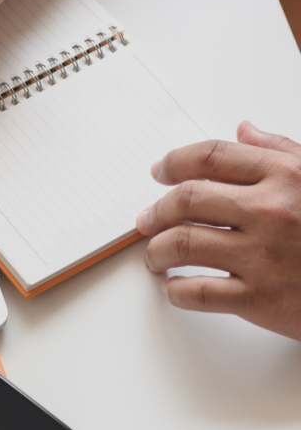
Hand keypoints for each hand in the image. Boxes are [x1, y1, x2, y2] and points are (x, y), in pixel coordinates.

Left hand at [136, 121, 300, 340]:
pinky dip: (177, 292)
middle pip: (186, 199)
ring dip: (156, 250)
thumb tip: (244, 130)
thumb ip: (281, 152)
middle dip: (155, 210)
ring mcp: (263, 256)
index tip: (158, 172)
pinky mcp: (262, 299)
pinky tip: (175, 288)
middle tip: (145, 219)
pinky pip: (199, 293)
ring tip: (154, 255)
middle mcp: (270, 211)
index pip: (210, 157)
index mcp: (284, 176)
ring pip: (182, 244)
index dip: (174, 162)